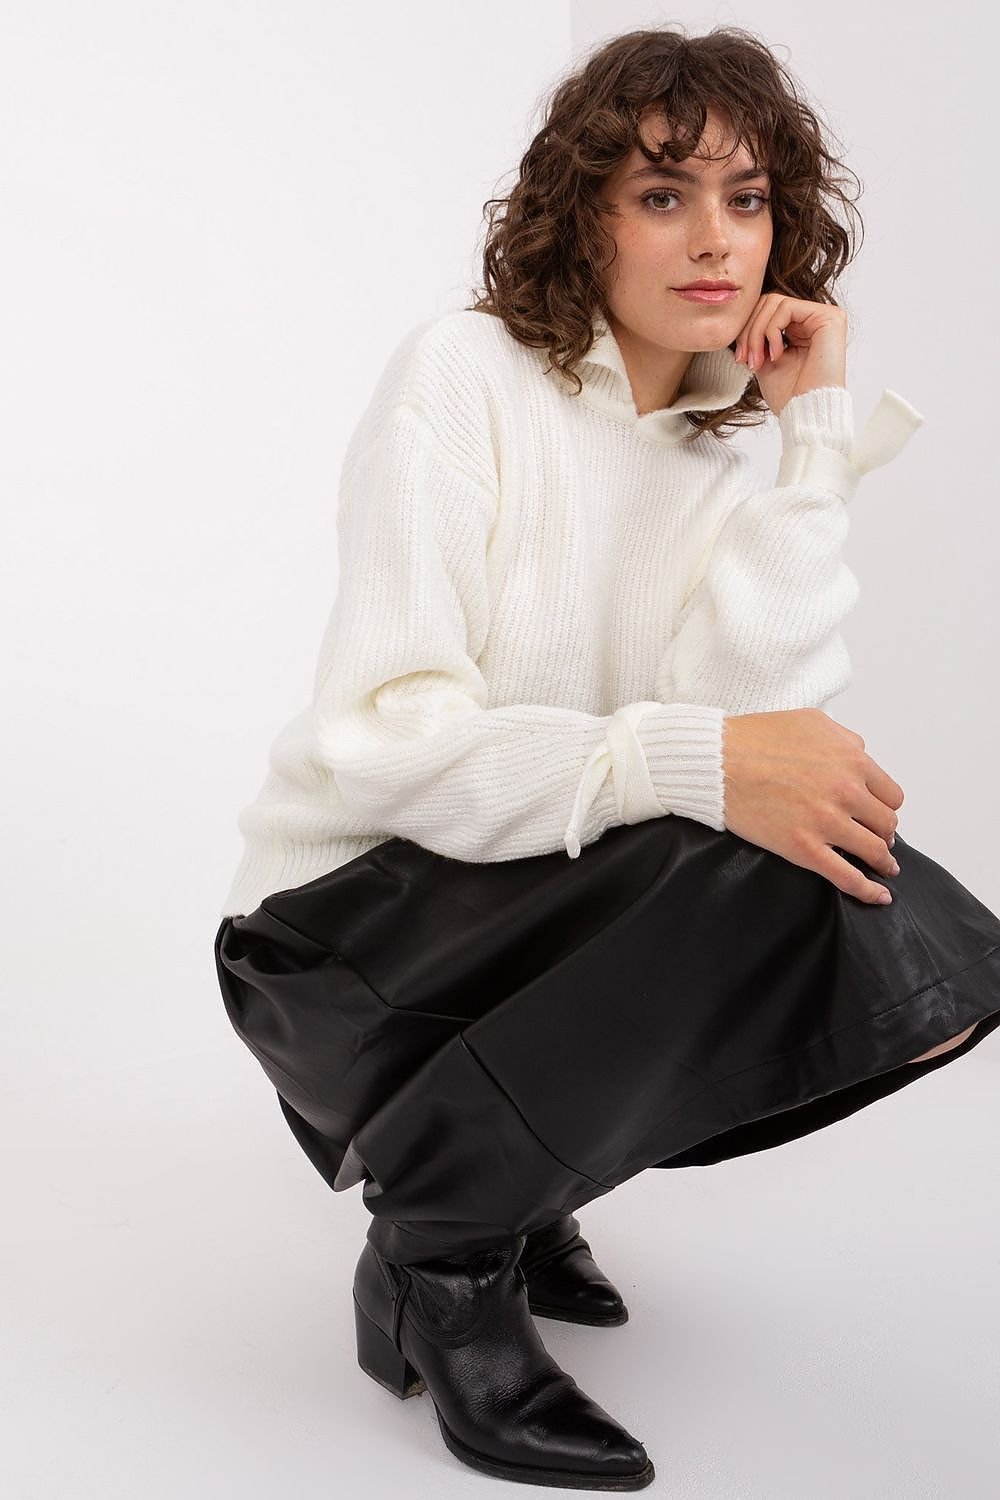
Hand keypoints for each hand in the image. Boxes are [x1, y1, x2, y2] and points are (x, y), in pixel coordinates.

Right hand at [721, 708, 903, 904]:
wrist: (717, 760)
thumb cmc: (755, 739)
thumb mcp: (812, 722)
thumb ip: (845, 739)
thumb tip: (859, 755)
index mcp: (852, 760)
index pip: (890, 794)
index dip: (883, 807)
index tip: (876, 815)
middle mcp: (847, 791)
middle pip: (886, 823)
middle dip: (882, 832)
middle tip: (875, 838)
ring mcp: (827, 822)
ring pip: (874, 850)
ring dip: (882, 860)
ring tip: (882, 867)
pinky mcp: (804, 848)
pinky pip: (848, 877)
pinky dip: (868, 890)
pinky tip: (879, 896)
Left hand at [733, 294, 847, 414]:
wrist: (805, 412)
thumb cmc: (788, 394)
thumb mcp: (763, 360)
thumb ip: (756, 337)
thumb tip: (739, 320)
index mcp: (801, 328)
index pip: (766, 310)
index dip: (746, 330)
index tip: (740, 359)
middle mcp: (814, 318)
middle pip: (768, 302)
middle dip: (749, 331)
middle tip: (745, 359)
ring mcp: (824, 316)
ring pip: (774, 302)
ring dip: (757, 332)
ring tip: (758, 360)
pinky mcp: (830, 317)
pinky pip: (786, 307)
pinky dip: (771, 331)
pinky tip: (776, 355)